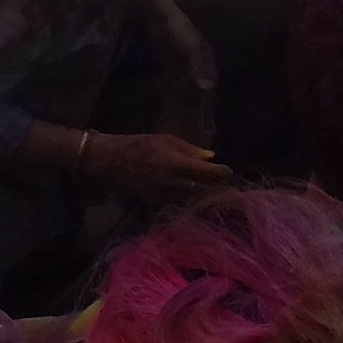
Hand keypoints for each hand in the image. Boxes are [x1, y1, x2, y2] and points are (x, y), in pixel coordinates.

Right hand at [88, 131, 230, 200]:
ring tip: (218, 193)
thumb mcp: (163, 139)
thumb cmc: (138, 144)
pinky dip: (196, 201)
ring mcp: (170, 196)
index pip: (210, 174)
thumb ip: (189, 149)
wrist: (111, 161)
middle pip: (209, 191)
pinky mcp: (163, 203)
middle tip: (230, 187)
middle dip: (221, 189)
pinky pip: (186, 204)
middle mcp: (177, 184)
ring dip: (210, 197)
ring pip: (199, 201)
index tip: (228, 171)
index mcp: (178, 165)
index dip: (223, 173)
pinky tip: (200, 197)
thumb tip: (211, 157)